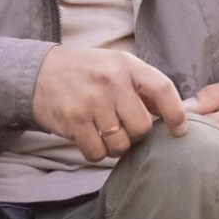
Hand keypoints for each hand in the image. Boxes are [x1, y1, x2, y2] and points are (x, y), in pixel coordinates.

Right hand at [32, 46, 189, 161]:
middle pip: (142, 126)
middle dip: (136, 135)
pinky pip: (97, 152)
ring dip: (116, 146)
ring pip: (120, 144)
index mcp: (127, 66)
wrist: (38, 73)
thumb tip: (175, 114)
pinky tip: (90, 139)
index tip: (179, 130)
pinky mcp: (74, 121)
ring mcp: (92, 102)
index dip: (176, 114)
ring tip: (105, 133)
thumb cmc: (86, 72)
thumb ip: (143, 87)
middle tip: (125, 130)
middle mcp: (111, 82)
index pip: (163, 90)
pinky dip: (97, 152)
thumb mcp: (117, 66)